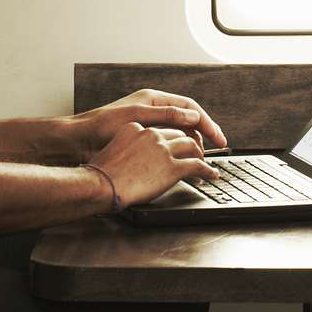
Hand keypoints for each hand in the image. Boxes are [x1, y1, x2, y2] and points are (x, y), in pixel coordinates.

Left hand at [69, 88, 228, 158]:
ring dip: (190, 144)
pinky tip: (181, 162)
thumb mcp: (138, 117)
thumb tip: (192, 116)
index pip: (190, 107)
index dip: (207, 123)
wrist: (79, 140)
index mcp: (154, 99)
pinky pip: (167, 143)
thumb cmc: (103, 125)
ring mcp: (148, 124)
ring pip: (178, 133)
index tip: (219, 139)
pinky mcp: (142, 138)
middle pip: (186, 120)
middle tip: (215, 151)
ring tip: (199, 160)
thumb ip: (166, 115)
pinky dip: (177, 151)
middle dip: (202, 134)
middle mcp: (153, 109)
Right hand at [87, 124, 219, 206]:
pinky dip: (208, 170)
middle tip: (196, 155)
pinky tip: (211, 175)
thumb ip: (127, 146)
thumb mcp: (113, 149)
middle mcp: (152, 134)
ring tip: (203, 165)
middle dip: (190, 145)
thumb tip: (133, 156)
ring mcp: (163, 149)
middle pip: (179, 135)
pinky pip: (197, 165)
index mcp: (136, 127)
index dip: (171, 139)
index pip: (162, 129)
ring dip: (200, 156)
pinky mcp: (172, 166)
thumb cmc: (100, 174)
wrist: (100, 185)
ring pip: (192, 147)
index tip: (175, 146)